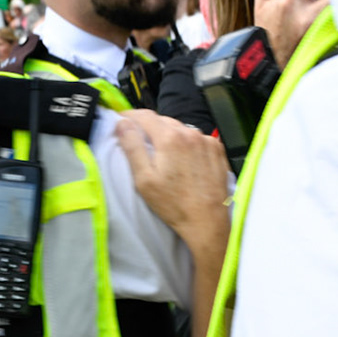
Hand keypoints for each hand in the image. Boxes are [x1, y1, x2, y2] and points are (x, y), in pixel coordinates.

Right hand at [114, 108, 230, 263]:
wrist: (207, 221)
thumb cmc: (173, 204)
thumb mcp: (144, 179)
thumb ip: (133, 147)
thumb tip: (123, 124)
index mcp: (170, 138)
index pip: (145, 115)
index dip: (130, 116)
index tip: (120, 120)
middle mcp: (190, 133)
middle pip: (163, 121)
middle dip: (149, 127)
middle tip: (139, 140)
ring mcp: (206, 140)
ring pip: (180, 129)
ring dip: (169, 135)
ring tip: (162, 152)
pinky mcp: (216, 150)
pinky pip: (196, 138)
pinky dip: (186, 143)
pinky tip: (183, 159)